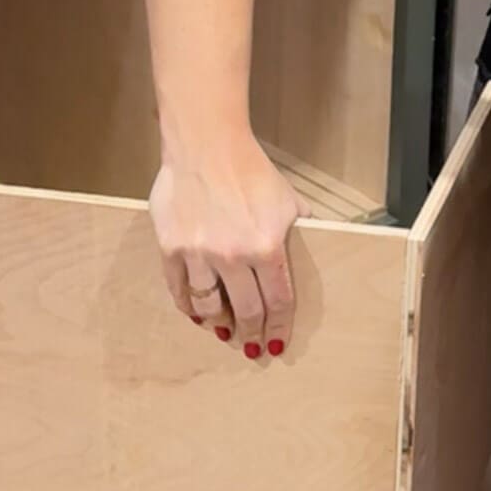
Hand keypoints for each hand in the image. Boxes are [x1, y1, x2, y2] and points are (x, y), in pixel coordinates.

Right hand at [149, 138, 301, 358]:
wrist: (206, 144)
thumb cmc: (250, 170)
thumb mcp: (289, 200)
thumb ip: (303, 230)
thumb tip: (319, 248)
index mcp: (266, 247)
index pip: (277, 303)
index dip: (278, 329)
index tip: (276, 345)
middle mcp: (232, 256)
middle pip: (246, 312)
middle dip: (251, 335)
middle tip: (251, 346)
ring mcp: (199, 253)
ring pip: (208, 307)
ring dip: (219, 324)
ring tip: (224, 330)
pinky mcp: (171, 247)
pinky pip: (179, 290)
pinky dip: (188, 306)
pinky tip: (196, 313)